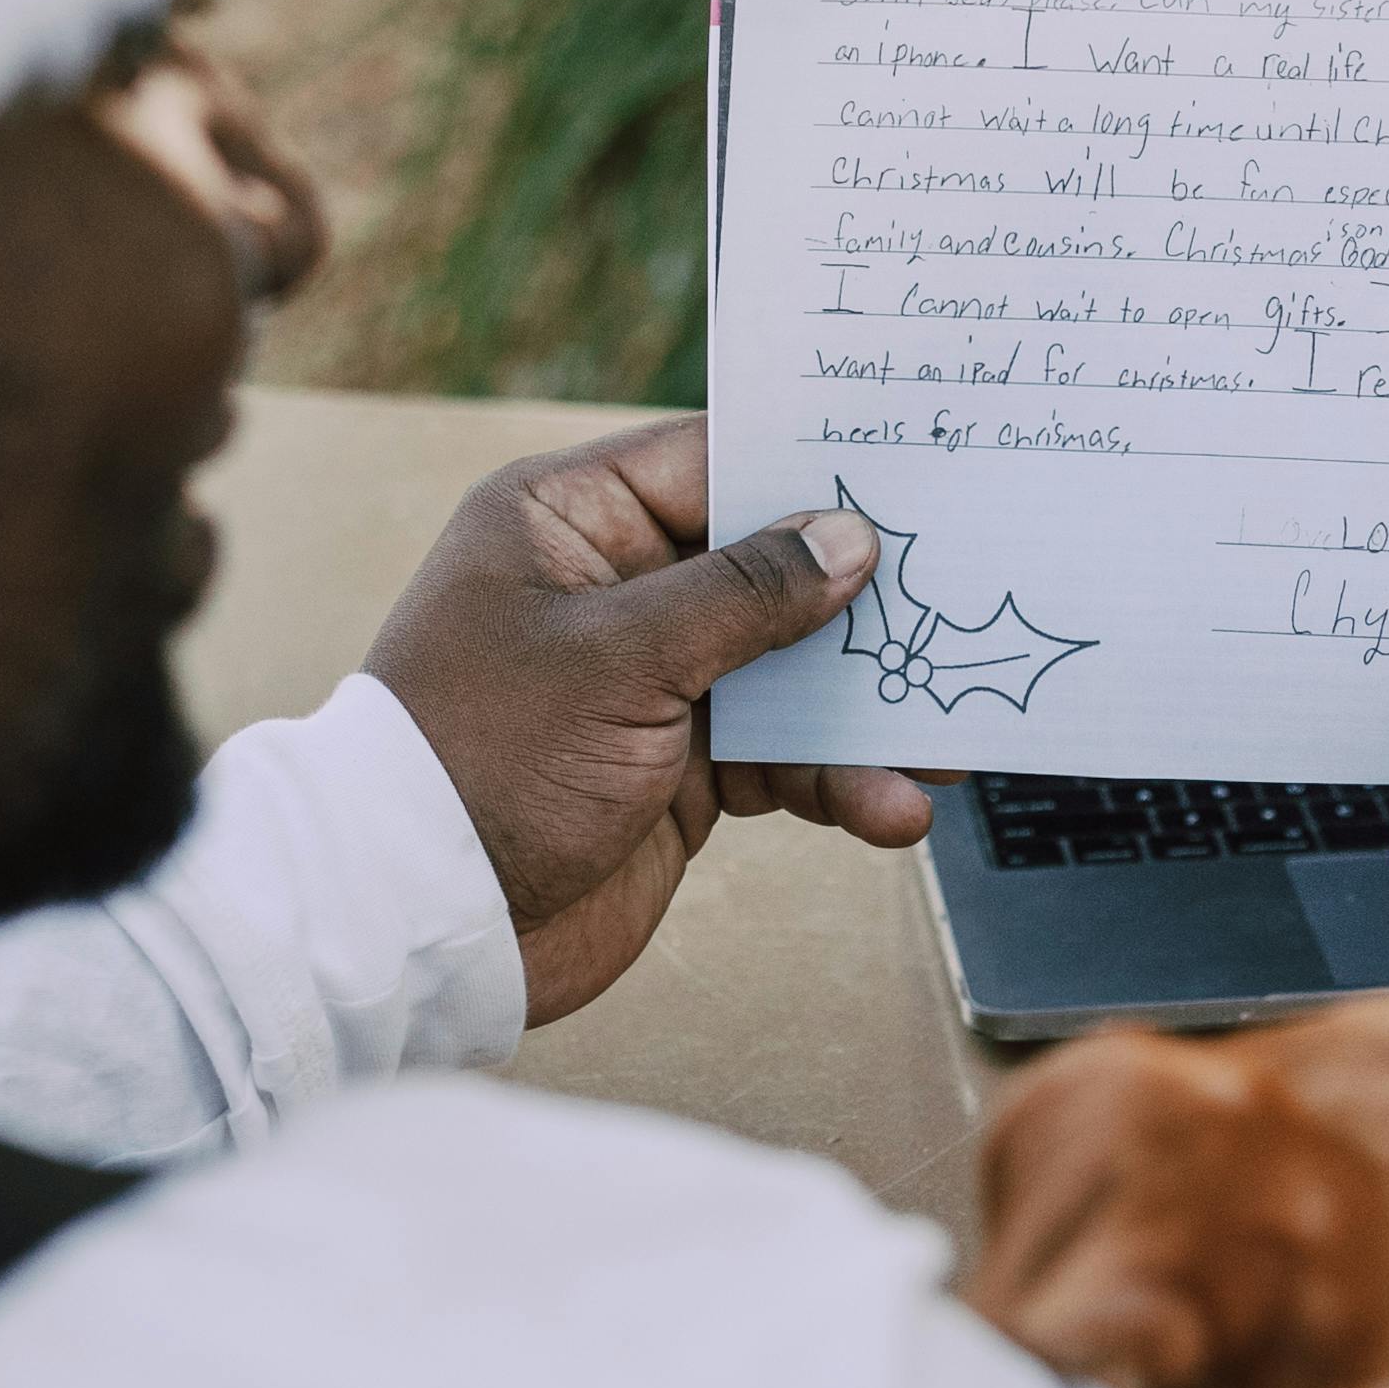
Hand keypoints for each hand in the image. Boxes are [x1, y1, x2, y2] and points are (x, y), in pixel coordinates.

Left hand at [362, 418, 937, 1023]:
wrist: (424, 925)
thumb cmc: (482, 759)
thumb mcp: (616, 658)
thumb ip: (743, 596)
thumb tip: (847, 537)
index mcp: (571, 522)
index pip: (712, 462)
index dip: (810, 467)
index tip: (913, 469)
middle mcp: (614, 590)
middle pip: (769, 569)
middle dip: (863, 600)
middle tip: (964, 601)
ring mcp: (652, 684)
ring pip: (790, 672)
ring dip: (865, 710)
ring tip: (948, 739)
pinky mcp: (680, 771)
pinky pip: (783, 757)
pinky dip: (836, 780)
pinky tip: (890, 808)